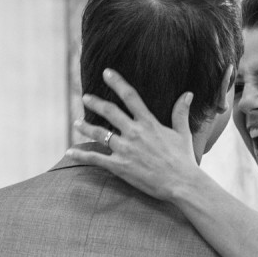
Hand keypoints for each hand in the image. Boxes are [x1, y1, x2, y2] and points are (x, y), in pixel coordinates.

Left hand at [61, 69, 203, 203]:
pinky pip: (95, 159)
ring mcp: (125, 149)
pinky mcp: (119, 166)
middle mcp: (135, 133)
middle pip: (110, 112)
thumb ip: (181, 112)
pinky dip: (81, 155)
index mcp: (149, 123)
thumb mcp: (183, 133)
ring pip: (100, 134)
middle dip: (96, 103)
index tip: (106, 72)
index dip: (117, 82)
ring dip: (86, 127)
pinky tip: (69, 152)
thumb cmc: (184, 160)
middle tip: (85, 97)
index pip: (130, 96)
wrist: (182, 183)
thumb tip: (188, 94)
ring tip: (78, 122)